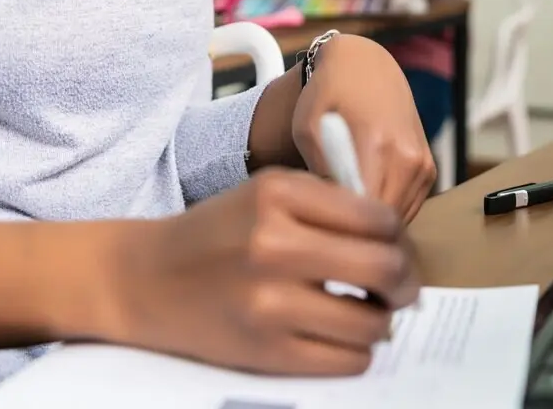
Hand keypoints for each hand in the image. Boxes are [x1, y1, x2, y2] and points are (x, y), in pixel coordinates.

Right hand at [115, 168, 418, 375]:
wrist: (146, 279)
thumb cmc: (215, 234)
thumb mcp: (265, 193)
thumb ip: (326, 204)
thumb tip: (397, 240)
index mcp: (277, 194)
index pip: (377, 218)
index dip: (398, 237)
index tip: (395, 247)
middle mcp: (273, 244)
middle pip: (385, 268)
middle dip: (406, 282)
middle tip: (401, 287)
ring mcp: (269, 302)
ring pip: (373, 322)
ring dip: (381, 321)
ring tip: (366, 312)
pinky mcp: (266, 350)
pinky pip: (347, 359)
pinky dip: (355, 349)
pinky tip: (338, 333)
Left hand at [292, 35, 436, 221]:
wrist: (365, 67)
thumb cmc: (328, 95)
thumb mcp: (309, 131)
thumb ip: (320, 174)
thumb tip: (329, 216)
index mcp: (377, 147)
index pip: (365, 214)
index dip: (343, 228)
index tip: (321, 227)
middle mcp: (408, 159)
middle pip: (385, 222)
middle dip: (358, 231)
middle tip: (329, 224)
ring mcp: (423, 166)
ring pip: (399, 220)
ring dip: (373, 224)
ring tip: (343, 211)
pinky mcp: (429, 169)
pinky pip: (408, 207)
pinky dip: (386, 211)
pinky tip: (362, 199)